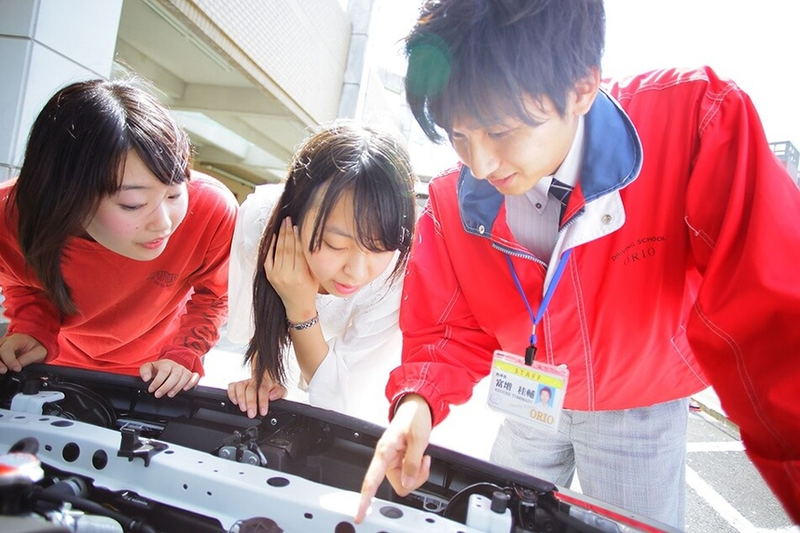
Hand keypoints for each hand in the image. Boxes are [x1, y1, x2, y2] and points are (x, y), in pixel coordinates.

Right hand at [0, 333, 46, 373]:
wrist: (34, 343)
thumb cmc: (36, 347)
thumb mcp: (39, 351)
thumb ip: (29, 358)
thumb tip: (18, 368)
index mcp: (16, 339)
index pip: (7, 348)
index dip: (10, 360)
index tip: (16, 369)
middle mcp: (4, 341)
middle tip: (4, 371)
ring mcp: (0, 346)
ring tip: (2, 371)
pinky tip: (1, 369)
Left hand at [139, 359, 199, 397]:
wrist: (168, 366)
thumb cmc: (158, 369)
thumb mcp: (148, 367)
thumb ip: (144, 371)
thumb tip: (146, 378)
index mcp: (166, 364)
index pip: (164, 371)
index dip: (157, 381)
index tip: (151, 389)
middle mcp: (176, 366)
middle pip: (175, 375)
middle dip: (166, 386)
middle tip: (158, 395)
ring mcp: (184, 370)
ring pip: (185, 376)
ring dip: (178, 387)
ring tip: (170, 395)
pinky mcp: (191, 375)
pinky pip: (195, 377)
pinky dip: (192, 382)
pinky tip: (186, 388)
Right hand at [227, 372, 286, 417]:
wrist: (266, 385)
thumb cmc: (272, 390)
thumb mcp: (280, 391)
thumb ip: (279, 392)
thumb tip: (271, 396)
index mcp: (266, 382)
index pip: (263, 389)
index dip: (262, 401)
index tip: (263, 411)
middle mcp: (254, 381)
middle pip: (250, 389)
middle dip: (250, 402)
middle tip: (251, 414)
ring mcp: (245, 382)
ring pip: (240, 386)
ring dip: (241, 398)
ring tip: (243, 409)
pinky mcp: (237, 385)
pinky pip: (232, 386)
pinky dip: (232, 394)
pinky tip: (235, 402)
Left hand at [264, 217, 317, 319]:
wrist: (297, 306)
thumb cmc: (309, 290)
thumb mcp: (314, 275)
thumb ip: (310, 260)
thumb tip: (306, 240)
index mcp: (300, 276)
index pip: (298, 251)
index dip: (298, 237)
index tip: (298, 226)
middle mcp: (287, 275)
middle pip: (287, 248)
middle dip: (288, 232)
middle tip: (289, 220)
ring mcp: (276, 275)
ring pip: (278, 251)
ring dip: (280, 236)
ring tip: (283, 224)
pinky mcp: (270, 275)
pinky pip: (268, 257)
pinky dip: (270, 246)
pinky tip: (273, 236)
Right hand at [355, 394, 432, 523]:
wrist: (417, 407)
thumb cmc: (414, 417)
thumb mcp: (418, 438)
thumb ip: (413, 462)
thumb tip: (408, 482)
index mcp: (384, 451)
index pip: (371, 480)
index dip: (365, 499)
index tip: (359, 513)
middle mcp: (386, 458)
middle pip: (397, 485)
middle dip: (414, 479)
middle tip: (423, 462)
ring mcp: (392, 461)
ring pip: (405, 482)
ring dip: (418, 474)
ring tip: (423, 456)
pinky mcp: (399, 461)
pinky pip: (409, 475)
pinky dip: (418, 470)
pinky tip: (421, 457)